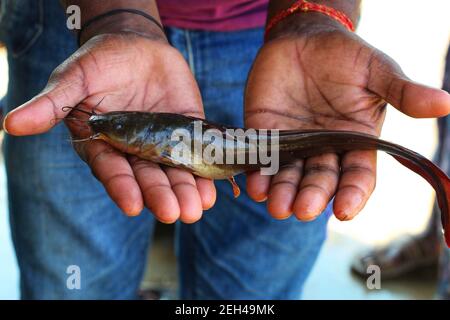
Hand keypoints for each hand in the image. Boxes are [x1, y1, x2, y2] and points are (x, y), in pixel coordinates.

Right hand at [3, 33, 215, 222]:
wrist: (137, 46)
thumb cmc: (100, 62)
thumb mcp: (74, 79)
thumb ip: (52, 104)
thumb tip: (10, 124)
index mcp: (104, 144)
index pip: (111, 170)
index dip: (121, 186)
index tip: (132, 205)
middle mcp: (134, 150)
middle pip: (147, 178)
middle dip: (160, 195)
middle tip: (174, 213)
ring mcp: (163, 143)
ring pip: (174, 172)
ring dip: (186, 191)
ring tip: (196, 208)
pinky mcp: (188, 131)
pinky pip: (197, 153)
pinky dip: (205, 170)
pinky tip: (213, 188)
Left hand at [245, 18, 449, 221]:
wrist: (303, 38)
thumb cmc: (345, 56)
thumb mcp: (376, 71)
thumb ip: (402, 91)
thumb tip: (446, 103)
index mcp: (354, 142)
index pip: (357, 176)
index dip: (352, 194)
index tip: (345, 211)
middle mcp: (322, 150)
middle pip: (320, 181)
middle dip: (312, 197)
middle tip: (302, 210)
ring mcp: (291, 144)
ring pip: (288, 176)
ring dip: (282, 193)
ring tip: (277, 206)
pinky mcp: (264, 134)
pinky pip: (260, 157)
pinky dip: (257, 173)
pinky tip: (254, 185)